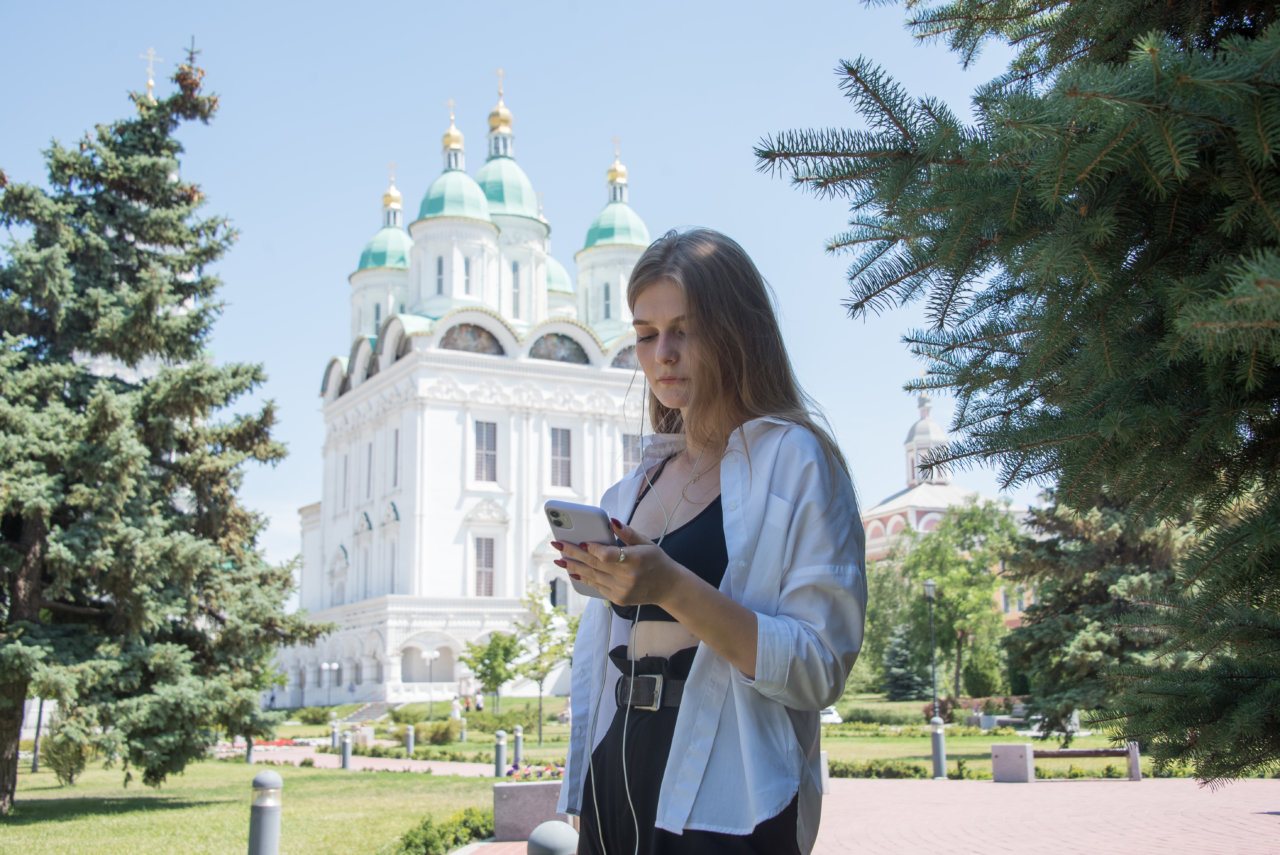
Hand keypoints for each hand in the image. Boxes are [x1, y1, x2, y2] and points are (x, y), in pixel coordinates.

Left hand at [551, 518, 682, 606]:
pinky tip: (573, 571)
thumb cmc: (656, 561)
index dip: (592, 548)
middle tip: (557, 545)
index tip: (581, 541)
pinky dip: (584, 578)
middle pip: (594, 564)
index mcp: (635, 560)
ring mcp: (622, 590)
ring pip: (592, 576)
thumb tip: (611, 521)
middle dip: (573, 553)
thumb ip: (628, 533)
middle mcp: (627, 577)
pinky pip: (597, 586)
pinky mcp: (618, 598)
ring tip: (559, 559)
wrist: (668, 587)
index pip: (607, 555)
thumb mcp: (646, 543)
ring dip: (573, 567)